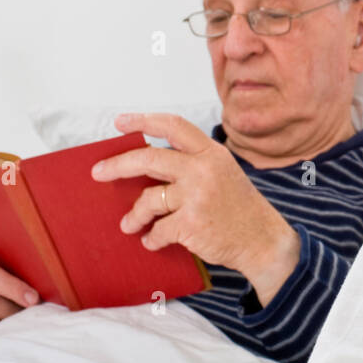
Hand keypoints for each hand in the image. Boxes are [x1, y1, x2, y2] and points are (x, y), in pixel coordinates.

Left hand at [90, 112, 300, 305]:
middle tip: (98, 172)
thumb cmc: (240, 209)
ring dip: (134, 215)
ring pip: (148, 200)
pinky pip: (157, 230)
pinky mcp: (190, 223)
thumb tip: (147, 165)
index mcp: (212, 153)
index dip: (144, 121)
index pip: (173, 126)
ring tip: (129, 224)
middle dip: (117, 165)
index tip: (120, 122)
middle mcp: (203, 169)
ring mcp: (196, 196)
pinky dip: (151, 238)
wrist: (264, 240)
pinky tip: (152, 241)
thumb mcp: (224, 173)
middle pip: (148, 158)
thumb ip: (193, 164)